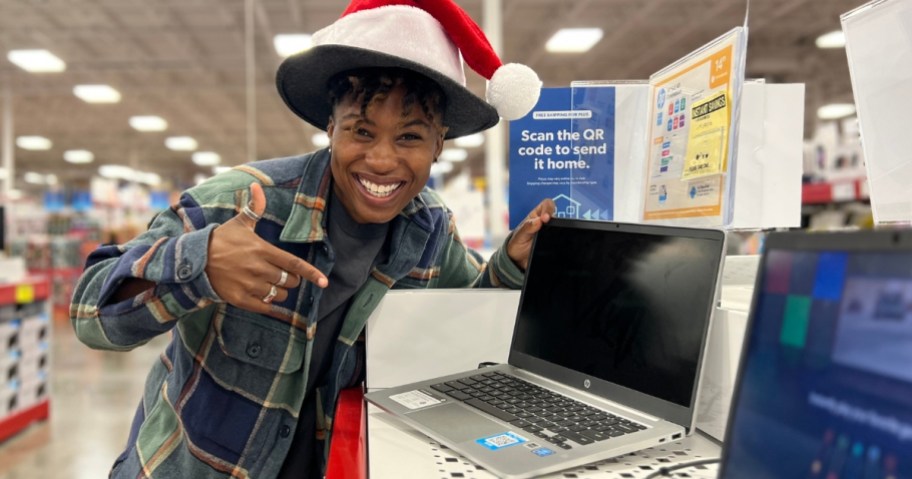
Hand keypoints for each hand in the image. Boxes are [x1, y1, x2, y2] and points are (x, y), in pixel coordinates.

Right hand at [206, 183, 327, 316]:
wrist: (194, 258)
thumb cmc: (221, 239)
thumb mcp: (240, 223)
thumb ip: (255, 208)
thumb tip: (257, 186)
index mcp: (262, 250)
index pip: (294, 264)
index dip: (311, 274)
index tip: (324, 282)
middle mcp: (258, 268)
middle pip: (289, 281)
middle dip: (291, 280)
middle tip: (282, 275)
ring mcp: (248, 284)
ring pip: (278, 294)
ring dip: (278, 291)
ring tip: (268, 284)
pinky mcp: (239, 298)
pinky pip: (263, 307)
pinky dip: (267, 304)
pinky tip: (262, 297)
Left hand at [506, 198, 555, 270]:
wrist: (517, 261)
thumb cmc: (516, 244)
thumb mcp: (519, 235)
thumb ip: (527, 227)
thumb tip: (539, 220)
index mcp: (536, 216)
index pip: (547, 204)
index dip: (549, 208)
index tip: (545, 218)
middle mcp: (546, 224)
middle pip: (558, 216)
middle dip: (556, 222)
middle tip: (549, 230)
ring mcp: (551, 234)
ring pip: (562, 230)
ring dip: (558, 233)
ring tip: (549, 241)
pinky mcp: (554, 245)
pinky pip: (561, 243)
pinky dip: (560, 244)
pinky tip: (553, 248)